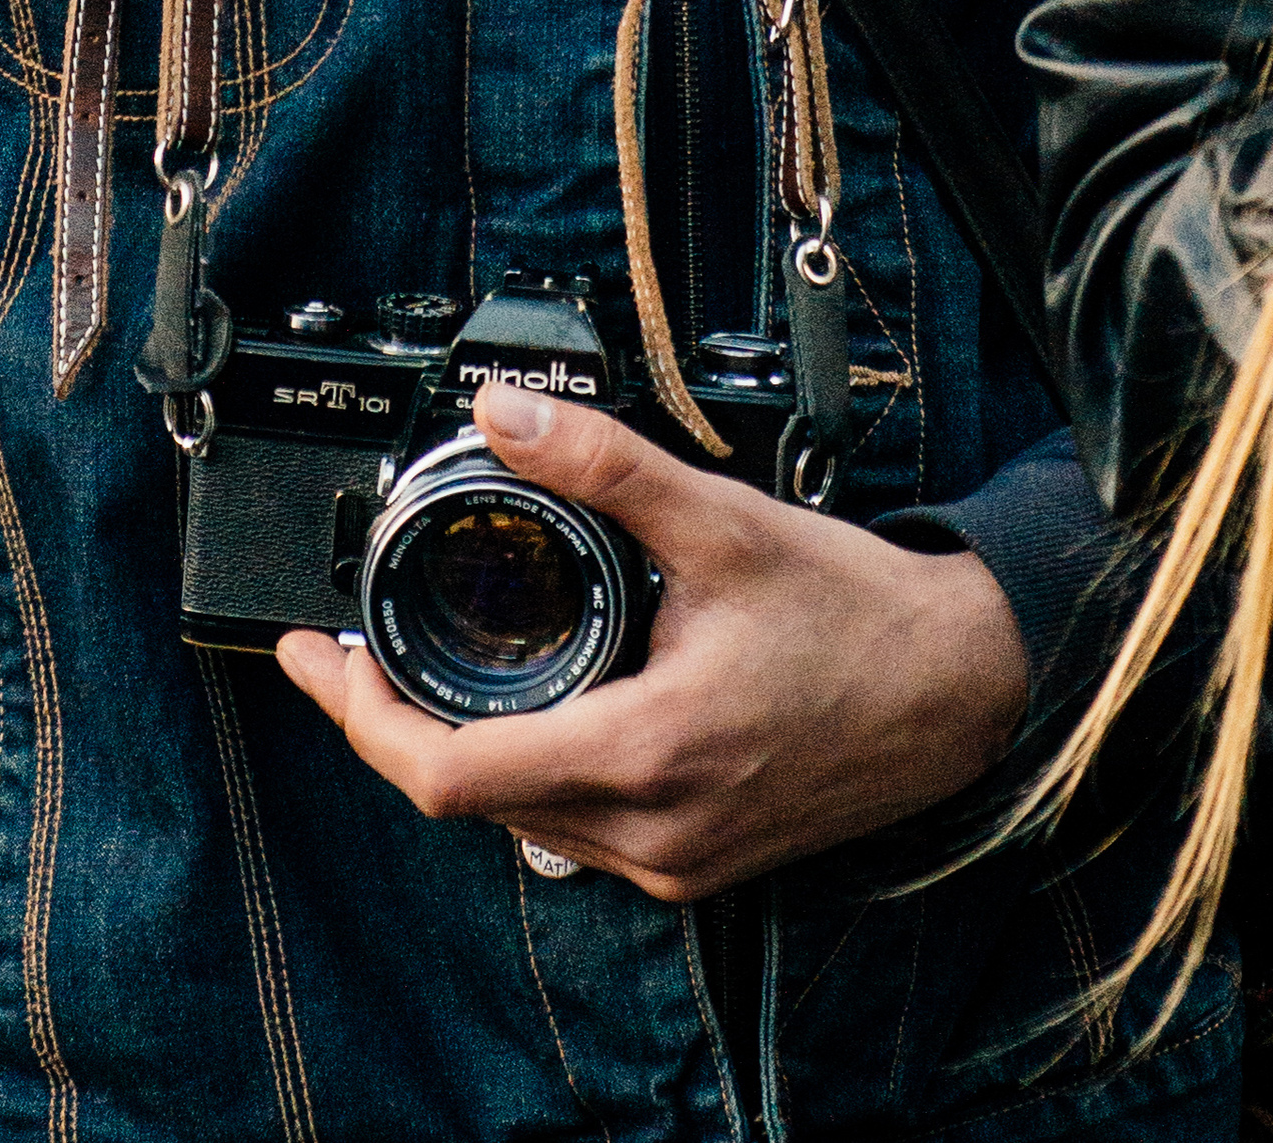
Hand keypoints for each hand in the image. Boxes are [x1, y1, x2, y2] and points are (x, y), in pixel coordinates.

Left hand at [276, 381, 1029, 898]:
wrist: (959, 687)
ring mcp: (673, 859)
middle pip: (467, 800)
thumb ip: (605, 465)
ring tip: (420, 669)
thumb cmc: (856, 614)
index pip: (449, 773)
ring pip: (518, 819)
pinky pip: (574, 826)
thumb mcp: (720, 520)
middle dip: (394, 723)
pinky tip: (527, 707)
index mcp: (646, 752)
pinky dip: (528, 768)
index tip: (313, 656)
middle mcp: (649, 830)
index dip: (361, 716)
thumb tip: (504, 412)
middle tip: (348, 651)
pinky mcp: (695, 861)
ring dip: (461, 750)